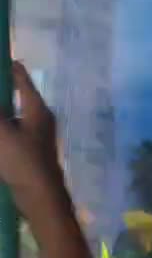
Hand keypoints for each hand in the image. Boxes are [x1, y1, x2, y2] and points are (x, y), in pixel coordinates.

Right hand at [0, 62, 64, 216]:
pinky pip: (13, 133)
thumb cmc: (23, 162)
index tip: (1, 59)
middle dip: (3, 91)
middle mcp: (39, 117)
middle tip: (0, 86)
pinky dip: (3, 129)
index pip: (21, 78)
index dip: (9, 67)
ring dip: (2, 113)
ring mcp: (37, 135)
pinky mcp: (31, 151)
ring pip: (13, 116)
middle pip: (16, 96)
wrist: (42, 198)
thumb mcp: (1, 134)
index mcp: (36, 108)